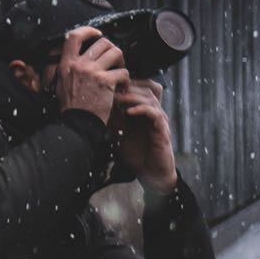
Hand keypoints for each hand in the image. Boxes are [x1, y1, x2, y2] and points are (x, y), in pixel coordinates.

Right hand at [40, 25, 125, 120]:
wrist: (77, 124)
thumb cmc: (71, 106)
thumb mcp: (60, 83)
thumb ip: (67, 67)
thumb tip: (78, 55)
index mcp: (66, 64)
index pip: (74, 36)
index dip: (88, 30)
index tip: (97, 33)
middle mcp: (79, 64)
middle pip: (102, 42)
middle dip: (112, 49)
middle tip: (114, 61)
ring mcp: (93, 72)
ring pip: (116, 52)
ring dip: (121, 62)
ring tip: (119, 72)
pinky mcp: (106, 82)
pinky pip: (123, 72)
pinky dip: (126, 80)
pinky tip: (123, 88)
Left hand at [108, 74, 178, 190]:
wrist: (151, 174)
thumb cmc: (137, 155)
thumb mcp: (119, 133)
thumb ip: (113, 120)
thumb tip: (97, 107)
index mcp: (145, 111)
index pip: (140, 88)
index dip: (127, 84)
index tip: (110, 85)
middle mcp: (154, 112)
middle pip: (145, 89)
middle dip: (128, 87)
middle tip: (112, 89)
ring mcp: (160, 120)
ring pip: (150, 98)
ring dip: (132, 97)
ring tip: (118, 98)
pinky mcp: (163, 130)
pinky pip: (155, 114)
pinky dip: (142, 109)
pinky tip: (129, 112)